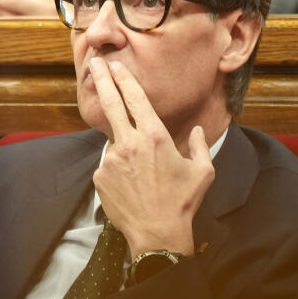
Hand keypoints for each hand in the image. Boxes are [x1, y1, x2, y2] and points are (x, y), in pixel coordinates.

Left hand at [89, 57, 214, 257]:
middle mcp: (129, 143)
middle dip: (103, 80)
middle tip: (94, 64)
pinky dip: (118, 170)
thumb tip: (197, 130)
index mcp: (155, 136)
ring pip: (115, 143)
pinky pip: (108, 165)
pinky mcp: (100, 177)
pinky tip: (132, 187)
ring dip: (124, 149)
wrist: (158, 234)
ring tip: (141, 175)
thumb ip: (200, 145)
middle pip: (111, 104)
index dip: (124, 79)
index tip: (114, 65)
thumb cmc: (182, 202)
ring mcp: (111, 160)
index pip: (135, 98)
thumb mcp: (203, 171)